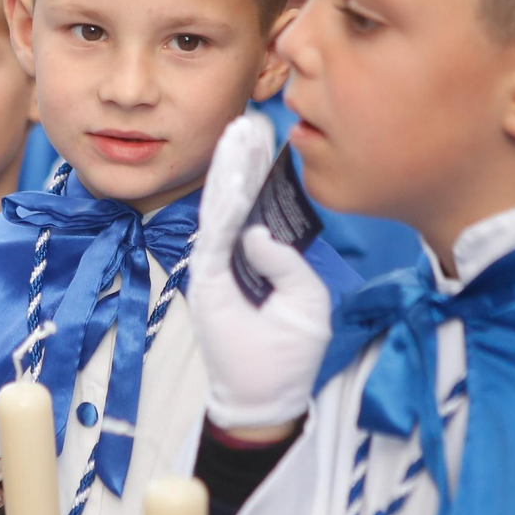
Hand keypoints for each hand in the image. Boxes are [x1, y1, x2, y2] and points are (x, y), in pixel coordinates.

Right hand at [188, 115, 332, 430]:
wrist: (265, 394)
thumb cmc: (289, 352)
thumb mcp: (306, 300)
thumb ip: (288, 262)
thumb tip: (260, 232)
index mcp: (262, 259)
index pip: (260, 206)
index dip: (263, 172)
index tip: (267, 135)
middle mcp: (237, 257)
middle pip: (239, 199)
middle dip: (244, 160)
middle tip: (249, 121)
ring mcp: (219, 267)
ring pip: (223, 210)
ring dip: (229, 174)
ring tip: (236, 137)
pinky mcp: (208, 281)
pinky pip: (214, 236)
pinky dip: (220, 207)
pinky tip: (228, 179)